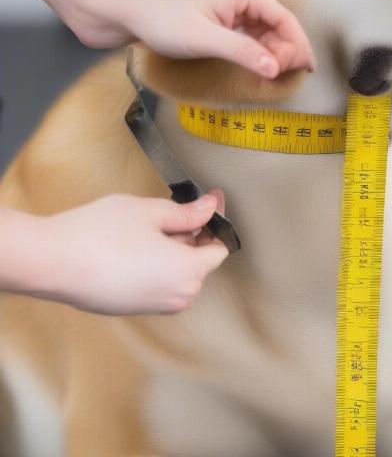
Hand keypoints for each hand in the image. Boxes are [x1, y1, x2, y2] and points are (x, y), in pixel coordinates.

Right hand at [30, 192, 229, 315]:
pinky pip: (159, 283)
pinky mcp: (135, 308)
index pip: (219, 249)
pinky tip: (132, 247)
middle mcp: (178, 296)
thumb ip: (188, 212)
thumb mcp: (151, 212)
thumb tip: (212, 207)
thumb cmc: (100, 234)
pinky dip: (156, 265)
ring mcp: (156, 306)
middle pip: (199, 261)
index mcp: (188, 272)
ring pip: (178, 272)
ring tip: (144, 230)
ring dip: (172, 250)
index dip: (215, 223)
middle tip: (167, 212)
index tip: (208, 203)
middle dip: (191, 235)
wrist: (51, 263)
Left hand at [77, 0, 315, 78]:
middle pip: (283, 31)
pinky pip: (257, 41)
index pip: (288, 23)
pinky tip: (259, 71)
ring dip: (275, 58)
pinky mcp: (231, 24)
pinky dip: (261, 56)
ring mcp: (241, 12)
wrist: (131, 12)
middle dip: (286, 55)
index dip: (300, 49)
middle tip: (277, 80)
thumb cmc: (164, 19)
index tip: (305, 74)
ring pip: (272, 38)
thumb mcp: (204, 38)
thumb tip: (275, 69)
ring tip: (269, 78)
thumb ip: (242, 52)